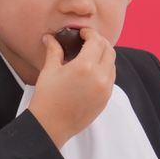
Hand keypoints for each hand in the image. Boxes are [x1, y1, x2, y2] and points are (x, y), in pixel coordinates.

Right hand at [28, 28, 115, 147]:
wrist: (50, 126)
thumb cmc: (47, 98)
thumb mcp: (49, 71)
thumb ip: (54, 51)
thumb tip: (50, 38)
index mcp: (85, 66)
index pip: (96, 41)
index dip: (90, 33)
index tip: (83, 32)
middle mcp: (100, 77)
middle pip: (109, 50)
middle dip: (99, 42)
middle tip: (88, 41)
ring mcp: (105, 89)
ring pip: (112, 64)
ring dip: (104, 56)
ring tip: (90, 55)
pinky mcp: (105, 99)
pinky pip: (111, 79)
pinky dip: (105, 70)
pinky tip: (92, 71)